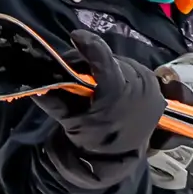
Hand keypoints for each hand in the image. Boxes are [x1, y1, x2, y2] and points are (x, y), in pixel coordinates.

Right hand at [33, 29, 166, 158]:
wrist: (121, 157)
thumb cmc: (94, 140)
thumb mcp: (71, 123)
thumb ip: (54, 102)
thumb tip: (35, 85)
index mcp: (117, 95)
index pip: (104, 62)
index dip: (89, 45)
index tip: (75, 36)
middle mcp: (139, 85)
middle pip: (108, 60)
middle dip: (89, 62)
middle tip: (74, 72)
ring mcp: (151, 85)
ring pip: (120, 62)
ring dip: (105, 67)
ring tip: (94, 82)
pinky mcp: (157, 86)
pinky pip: (133, 68)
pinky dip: (120, 72)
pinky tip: (112, 85)